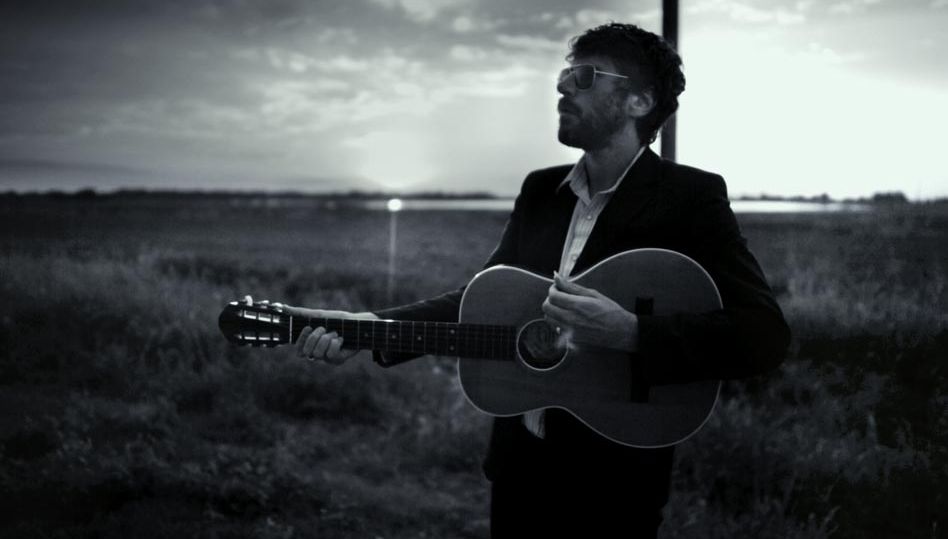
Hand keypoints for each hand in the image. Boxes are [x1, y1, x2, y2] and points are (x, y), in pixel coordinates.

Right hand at [243, 295, 377, 365]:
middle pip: (305, 353)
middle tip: (324, 329)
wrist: (358, 325)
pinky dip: (336, 342)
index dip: (297, 340)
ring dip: (327, 339)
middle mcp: (315, 353)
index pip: (296, 349)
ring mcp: (325, 358)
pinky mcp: (336, 361)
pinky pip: (330, 354)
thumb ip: (300, 314)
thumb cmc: (337, 321)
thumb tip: (281, 307)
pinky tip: (341, 339)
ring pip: (317, 353)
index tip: (307, 327)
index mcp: (308, 343)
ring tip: (335, 333)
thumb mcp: (318, 316)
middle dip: (314, 338)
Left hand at [541, 273, 638, 351]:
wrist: (622, 333)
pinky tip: (571, 321)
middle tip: (560, 297)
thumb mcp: (593, 294)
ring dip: (553, 311)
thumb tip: (556, 277)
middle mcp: (571, 320)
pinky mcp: (572, 342)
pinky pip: (557, 330)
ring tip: (564, 308)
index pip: (552, 296)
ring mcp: (570, 333)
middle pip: (546, 308)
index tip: (557, 288)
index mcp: (577, 305)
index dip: (553, 289)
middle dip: (550, 299)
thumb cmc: (611, 312)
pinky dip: (560, 323)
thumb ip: (572, 287)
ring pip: (549, 319)